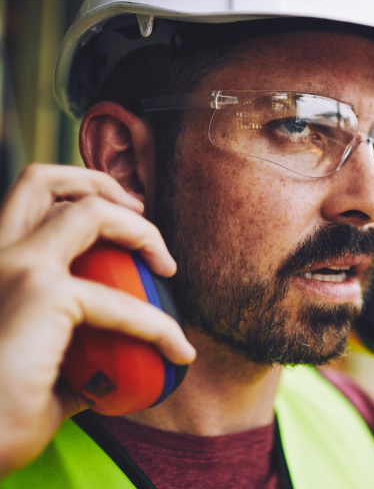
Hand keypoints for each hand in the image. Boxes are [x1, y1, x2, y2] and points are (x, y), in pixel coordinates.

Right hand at [0, 165, 194, 478]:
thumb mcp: (37, 371)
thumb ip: (70, 356)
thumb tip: (107, 369)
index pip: (30, 208)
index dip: (82, 205)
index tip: (123, 239)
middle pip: (42, 180)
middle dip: (100, 182)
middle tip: (141, 213)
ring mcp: (16, 267)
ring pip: (87, 208)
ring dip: (139, 228)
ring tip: (166, 264)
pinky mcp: (42, 293)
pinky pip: (124, 300)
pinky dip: (160, 324)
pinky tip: (178, 350)